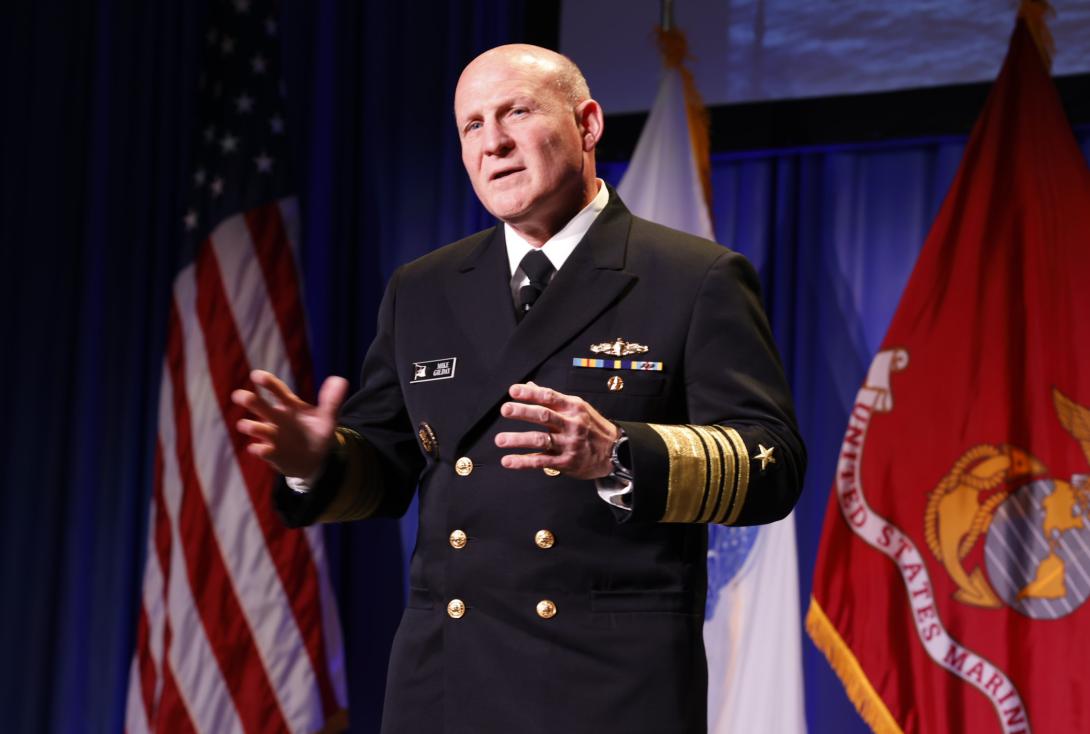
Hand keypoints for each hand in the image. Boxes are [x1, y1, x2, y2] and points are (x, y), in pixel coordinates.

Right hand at [231, 369, 348, 477]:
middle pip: (259, 406)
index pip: (276, 390)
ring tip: (249, 425)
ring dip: (251, 426)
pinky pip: (262, 450)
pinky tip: (261, 449)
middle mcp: (276, 418)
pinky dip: (260, 450)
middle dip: (249, 400)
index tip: (257, 375)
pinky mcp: (272, 453)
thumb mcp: (328, 417)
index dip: (267, 382)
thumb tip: (339, 380)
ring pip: (256, 428)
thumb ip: (332, 401)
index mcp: (289, 405)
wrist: (317, 459)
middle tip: (240, 396)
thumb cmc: (318, 433)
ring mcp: (272, 435)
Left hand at [494, 381, 619, 478]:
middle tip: (505, 410)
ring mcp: (570, 444)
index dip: (530, 394)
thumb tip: (529, 386)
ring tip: (500, 440)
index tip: (512, 391)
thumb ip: (551, 399)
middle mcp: (572, 424)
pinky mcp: (567, 462)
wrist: (615, 452)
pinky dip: (523, 462)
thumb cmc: (591, 426)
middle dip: (523, 412)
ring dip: (518, 440)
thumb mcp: (576, 408)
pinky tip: (508, 461)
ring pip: (541, 440)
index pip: (549, 397)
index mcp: (573, 407)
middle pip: (544, 416)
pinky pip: (542, 461)